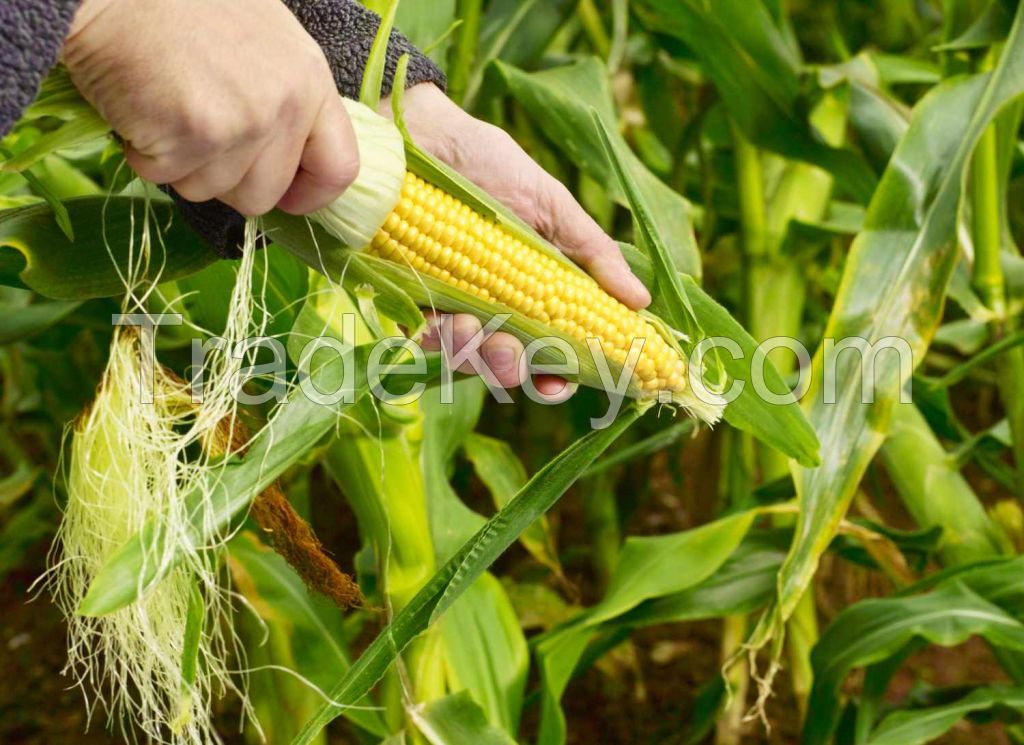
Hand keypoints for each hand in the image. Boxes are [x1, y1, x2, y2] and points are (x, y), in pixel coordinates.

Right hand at [63, 0, 358, 215]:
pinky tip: (141, 106)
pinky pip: (164, 176)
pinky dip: (143, 153)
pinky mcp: (190, 136)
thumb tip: (290, 162)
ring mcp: (240, 124)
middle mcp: (284, 107)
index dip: (311, 195)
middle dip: (226, 182)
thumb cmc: (184, 7)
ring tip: (167, 108)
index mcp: (310, 82)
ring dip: (180, 164)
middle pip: (264, 194)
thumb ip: (288, 99)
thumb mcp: (266, 41)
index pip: (339, 167)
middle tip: (198, 137)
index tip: (287, 198)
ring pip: (210, 191)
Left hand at [384, 84, 651, 399]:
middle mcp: (495, 306)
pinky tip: (440, 318)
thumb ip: (592, 253)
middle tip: (513, 354)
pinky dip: (435, 337)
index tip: (564, 383)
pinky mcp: (409, 298)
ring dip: (473, 354)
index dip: (561, 374)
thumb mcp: (551, 204)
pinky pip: (423, 338)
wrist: (418, 132)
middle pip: (510, 364)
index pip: (554, 347)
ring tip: (470, 326)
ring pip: (467, 358)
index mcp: (535, 289)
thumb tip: (641, 300)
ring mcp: (450, 305)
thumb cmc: (488, 162)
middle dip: (513, 370)